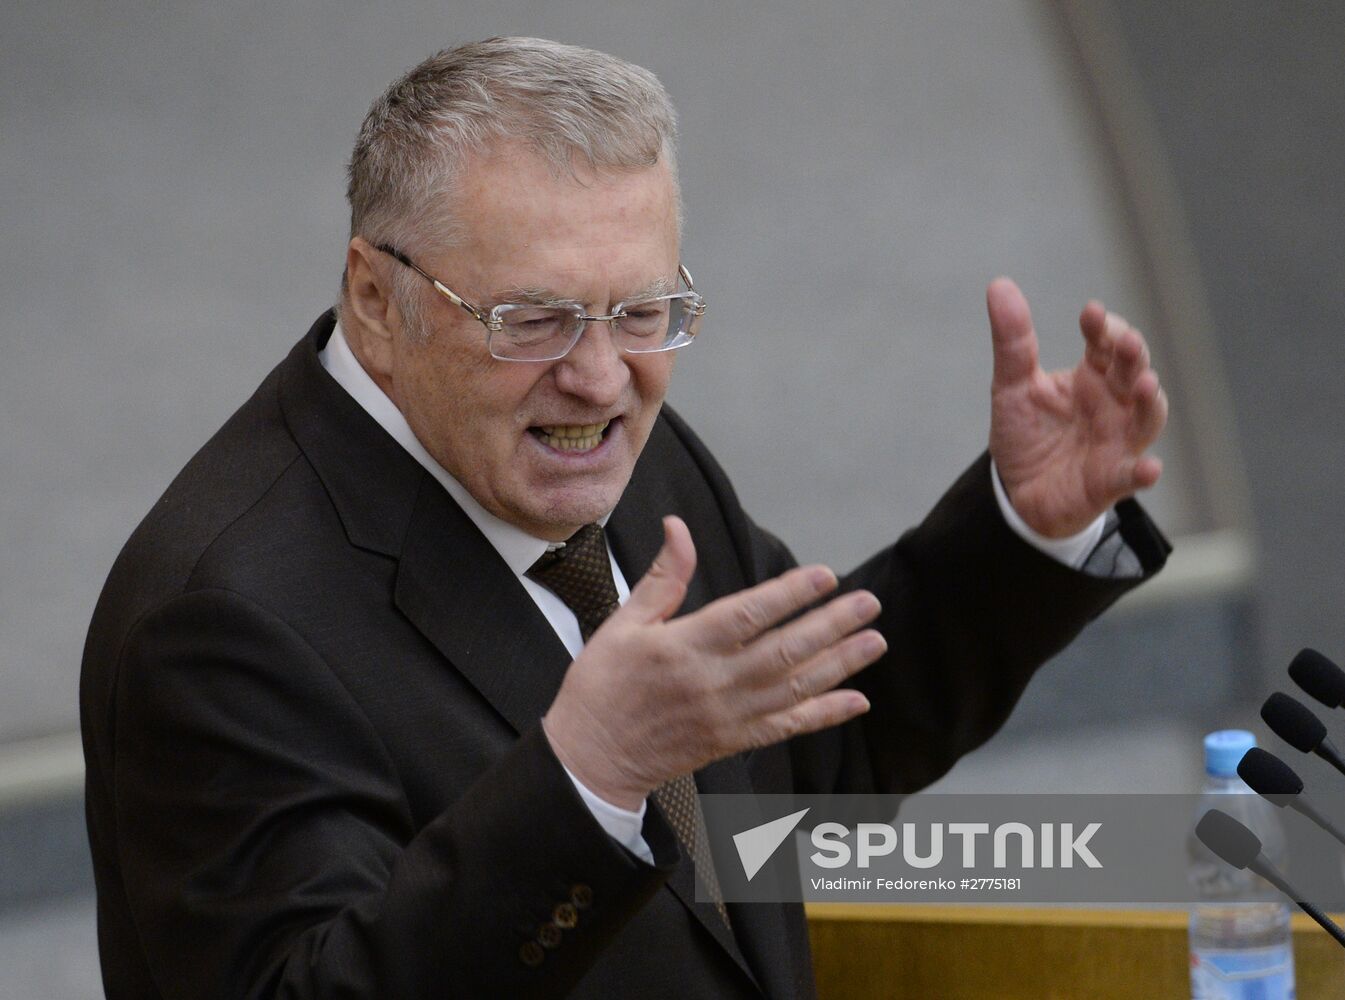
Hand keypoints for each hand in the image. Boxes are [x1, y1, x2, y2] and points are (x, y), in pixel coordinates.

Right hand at [542, 516, 884, 809]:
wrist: (590, 759)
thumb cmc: (602, 686)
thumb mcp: (623, 623)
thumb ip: (663, 578)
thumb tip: (678, 527)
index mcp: (684, 647)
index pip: (748, 615)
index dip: (790, 594)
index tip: (826, 575)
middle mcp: (713, 683)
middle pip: (784, 651)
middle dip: (831, 625)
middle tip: (868, 603)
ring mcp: (727, 716)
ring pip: (794, 688)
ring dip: (840, 665)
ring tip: (874, 641)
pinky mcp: (732, 742)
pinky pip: (786, 727)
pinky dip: (824, 715)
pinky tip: (856, 701)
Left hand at [986, 277, 1167, 537]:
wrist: (1018, 492)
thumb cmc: (1027, 434)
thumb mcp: (1012, 386)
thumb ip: (1012, 341)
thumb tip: (999, 284)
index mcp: (1093, 377)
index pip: (1106, 344)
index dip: (1102, 327)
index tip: (1090, 313)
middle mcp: (1114, 405)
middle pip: (1134, 373)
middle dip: (1133, 356)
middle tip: (1125, 341)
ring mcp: (1118, 442)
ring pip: (1146, 418)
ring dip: (1150, 402)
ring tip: (1146, 384)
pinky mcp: (1111, 480)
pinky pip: (1132, 475)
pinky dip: (1143, 472)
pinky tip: (1149, 469)